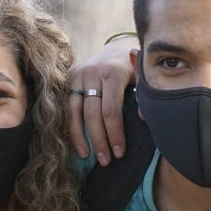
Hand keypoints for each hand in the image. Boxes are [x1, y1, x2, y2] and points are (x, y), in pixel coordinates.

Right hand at [68, 46, 137, 162]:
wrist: (117, 48)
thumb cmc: (135, 68)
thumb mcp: (144, 78)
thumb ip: (144, 95)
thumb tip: (143, 118)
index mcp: (113, 72)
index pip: (111, 110)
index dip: (115, 134)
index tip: (120, 152)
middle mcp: (92, 72)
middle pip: (92, 114)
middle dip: (99, 140)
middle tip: (106, 161)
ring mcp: (77, 75)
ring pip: (74, 111)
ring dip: (80, 137)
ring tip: (86, 157)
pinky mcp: (68, 78)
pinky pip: (66, 107)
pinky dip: (70, 127)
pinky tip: (77, 143)